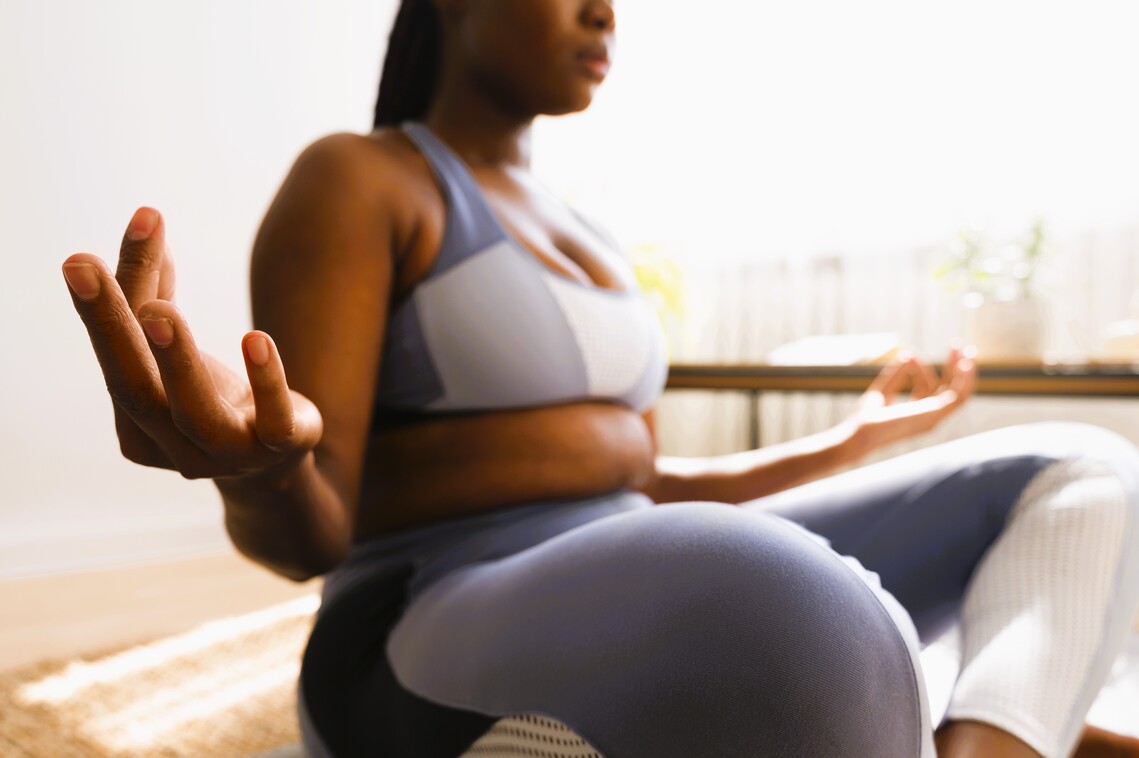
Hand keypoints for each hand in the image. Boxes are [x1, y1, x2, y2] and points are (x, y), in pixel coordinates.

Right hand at [62, 207, 322, 479]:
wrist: (276, 466)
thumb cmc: (213, 397)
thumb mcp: (181, 348)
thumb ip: (159, 291)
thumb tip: (147, 219)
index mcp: (137, 418)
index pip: (116, 358)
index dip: (99, 309)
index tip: (80, 257)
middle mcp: (172, 443)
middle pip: (135, 387)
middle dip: (110, 328)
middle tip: (84, 267)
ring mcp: (225, 453)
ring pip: (193, 412)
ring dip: (175, 360)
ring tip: (160, 312)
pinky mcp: (279, 447)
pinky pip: (272, 420)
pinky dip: (265, 382)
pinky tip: (256, 338)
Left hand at [843, 348, 976, 457]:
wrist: (860, 431)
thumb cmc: (865, 418)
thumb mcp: (882, 391)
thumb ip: (895, 375)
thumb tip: (907, 354)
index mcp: (917, 414)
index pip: (927, 386)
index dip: (919, 367)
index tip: (908, 355)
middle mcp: (929, 417)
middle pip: (950, 390)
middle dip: (955, 368)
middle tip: (958, 345)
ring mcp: (934, 418)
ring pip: (960, 393)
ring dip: (964, 371)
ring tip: (965, 349)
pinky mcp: (934, 414)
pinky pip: (958, 397)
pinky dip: (964, 380)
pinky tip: (965, 363)